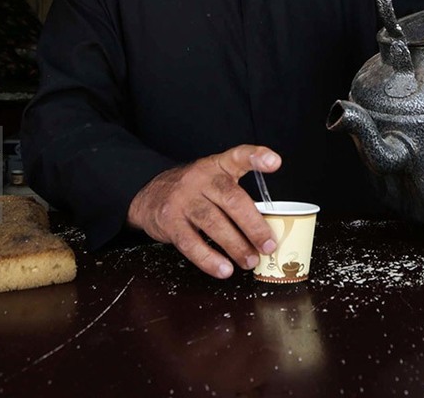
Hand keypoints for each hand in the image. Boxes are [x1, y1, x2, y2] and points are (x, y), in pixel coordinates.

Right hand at [127, 145, 279, 278]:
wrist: (149, 195)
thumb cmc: (193, 192)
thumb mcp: (214, 180)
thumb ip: (238, 196)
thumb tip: (265, 232)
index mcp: (217, 166)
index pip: (238, 155)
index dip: (257, 157)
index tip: (274, 162)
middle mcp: (201, 178)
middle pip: (232, 199)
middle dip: (254, 226)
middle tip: (268, 246)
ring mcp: (183, 199)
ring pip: (214, 223)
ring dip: (235, 246)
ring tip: (250, 261)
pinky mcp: (170, 221)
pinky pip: (191, 243)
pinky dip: (210, 259)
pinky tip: (224, 269)